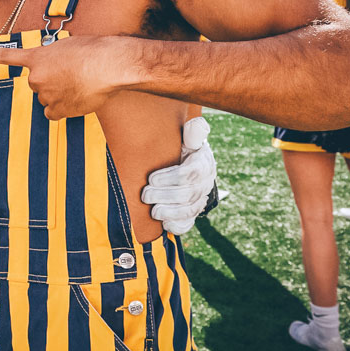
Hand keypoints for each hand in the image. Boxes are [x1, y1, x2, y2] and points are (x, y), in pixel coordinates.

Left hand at [0, 36, 138, 119]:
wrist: (107, 66)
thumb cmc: (93, 51)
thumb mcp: (67, 47)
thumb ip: (54, 59)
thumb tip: (57, 72)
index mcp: (37, 57)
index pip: (6, 56)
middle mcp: (36, 78)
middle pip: (36, 83)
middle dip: (49, 81)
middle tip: (70, 74)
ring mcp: (45, 95)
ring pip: (47, 98)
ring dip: (59, 94)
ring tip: (79, 84)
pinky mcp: (57, 110)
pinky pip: (53, 113)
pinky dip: (62, 109)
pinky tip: (76, 100)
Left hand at [140, 117, 216, 234]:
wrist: (186, 165)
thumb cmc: (182, 148)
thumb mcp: (186, 138)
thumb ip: (192, 132)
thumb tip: (197, 124)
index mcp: (202, 163)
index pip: (191, 173)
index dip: (171, 178)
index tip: (151, 178)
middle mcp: (204, 183)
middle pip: (188, 194)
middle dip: (165, 196)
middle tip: (145, 195)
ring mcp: (200, 199)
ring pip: (189, 210)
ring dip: (170, 212)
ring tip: (153, 211)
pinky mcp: (191, 213)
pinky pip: (188, 223)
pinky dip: (177, 226)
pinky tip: (165, 224)